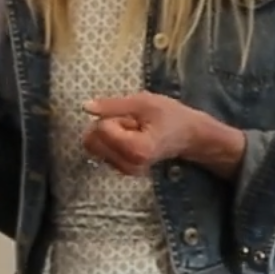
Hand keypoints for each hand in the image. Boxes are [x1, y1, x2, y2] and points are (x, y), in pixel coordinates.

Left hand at [81, 92, 202, 175]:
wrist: (189, 136)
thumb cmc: (170, 116)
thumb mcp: (143, 103)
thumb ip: (113, 105)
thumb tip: (85, 107)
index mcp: (137, 150)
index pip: (102, 128)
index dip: (114, 116)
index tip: (134, 118)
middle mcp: (129, 166)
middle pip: (92, 141)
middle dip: (105, 126)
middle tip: (131, 124)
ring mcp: (125, 171)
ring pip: (94, 147)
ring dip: (107, 134)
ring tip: (132, 130)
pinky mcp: (122, 171)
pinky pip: (100, 152)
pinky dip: (109, 142)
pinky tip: (128, 139)